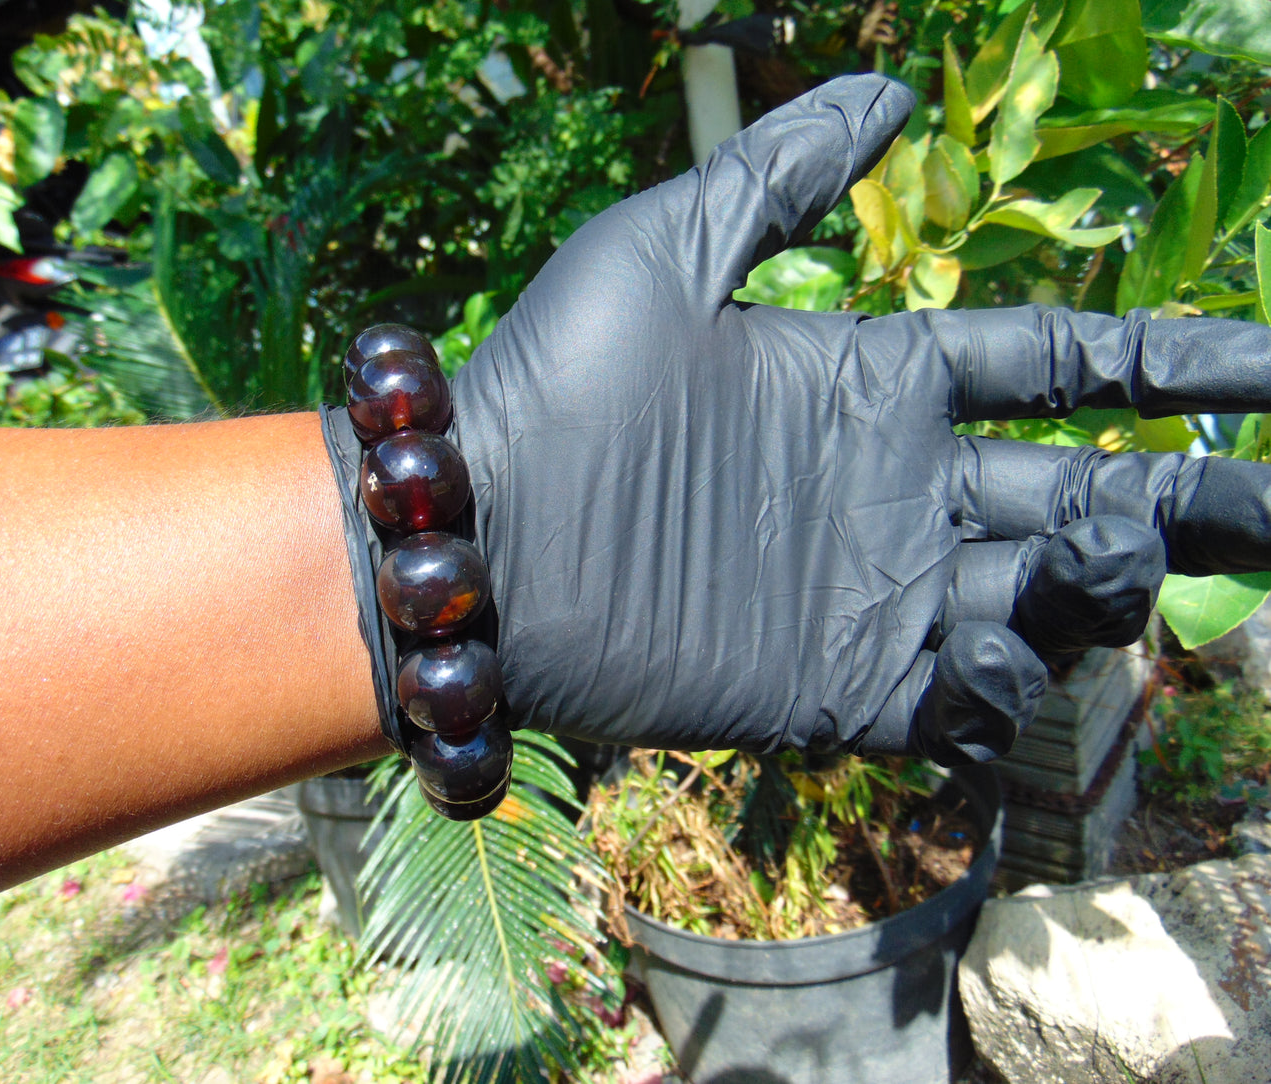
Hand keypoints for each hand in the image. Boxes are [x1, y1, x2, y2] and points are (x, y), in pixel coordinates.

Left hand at [326, 74, 1270, 764]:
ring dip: (1110, 583)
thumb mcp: (667, 247)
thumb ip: (781, 173)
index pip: (1061, 370)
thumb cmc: (555, 384)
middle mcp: (896, 490)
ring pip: (1046, 600)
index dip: (1175, 366)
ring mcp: (871, 592)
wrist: (476, 534)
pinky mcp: (834, 687)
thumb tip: (892, 82)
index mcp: (876, 384)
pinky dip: (1009, 682)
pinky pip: (963, 699)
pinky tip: (1010, 645)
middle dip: (1195, 501)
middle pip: (1089, 494)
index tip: (1269, 370)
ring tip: (1123, 547)